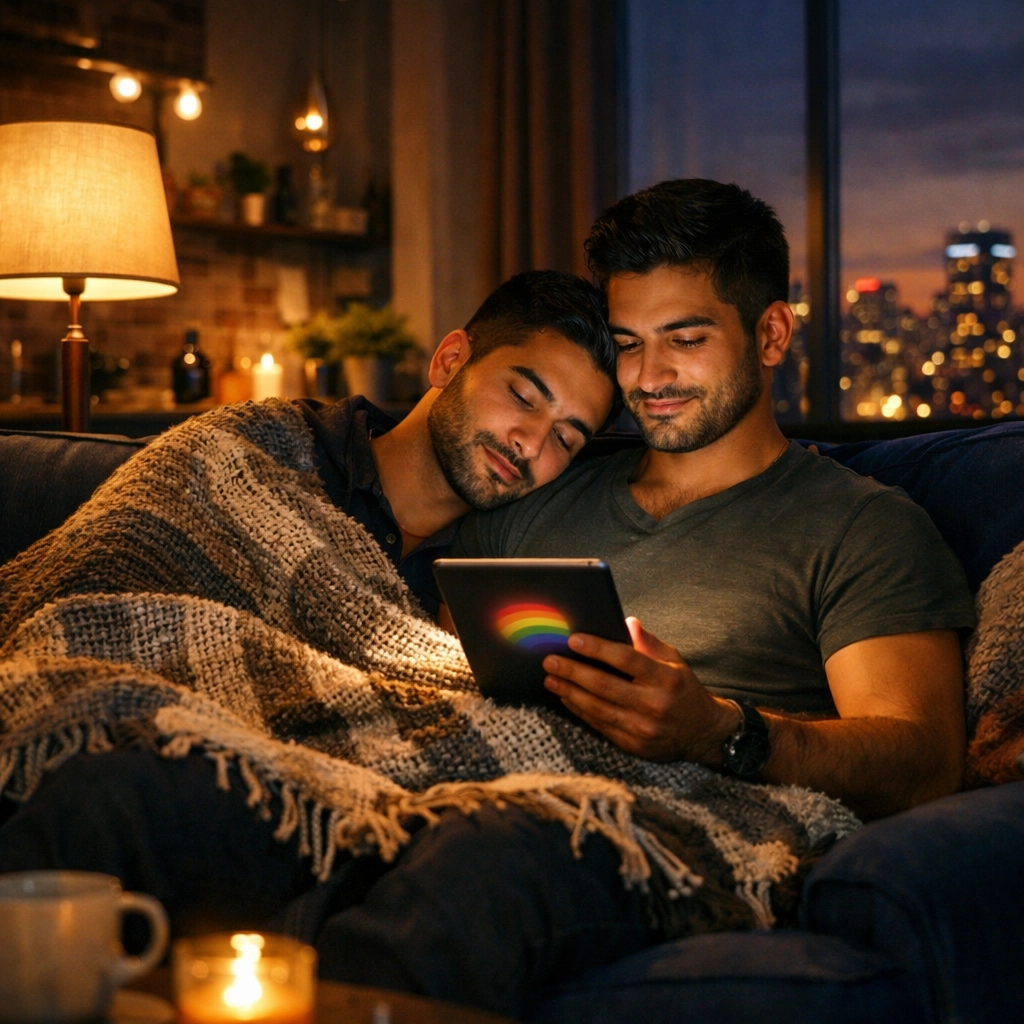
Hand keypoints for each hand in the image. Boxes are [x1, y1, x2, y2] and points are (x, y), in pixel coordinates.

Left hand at [542, 617, 739, 762]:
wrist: (703, 732)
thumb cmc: (684, 689)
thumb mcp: (675, 660)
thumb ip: (648, 642)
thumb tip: (627, 621)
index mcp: (666, 678)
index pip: (627, 659)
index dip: (597, 648)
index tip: (573, 639)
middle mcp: (655, 704)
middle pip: (606, 685)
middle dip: (573, 672)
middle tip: (551, 660)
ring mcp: (644, 728)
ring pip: (598, 708)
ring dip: (570, 692)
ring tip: (551, 678)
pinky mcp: (634, 745)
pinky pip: (600, 725)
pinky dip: (580, 711)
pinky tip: (567, 697)